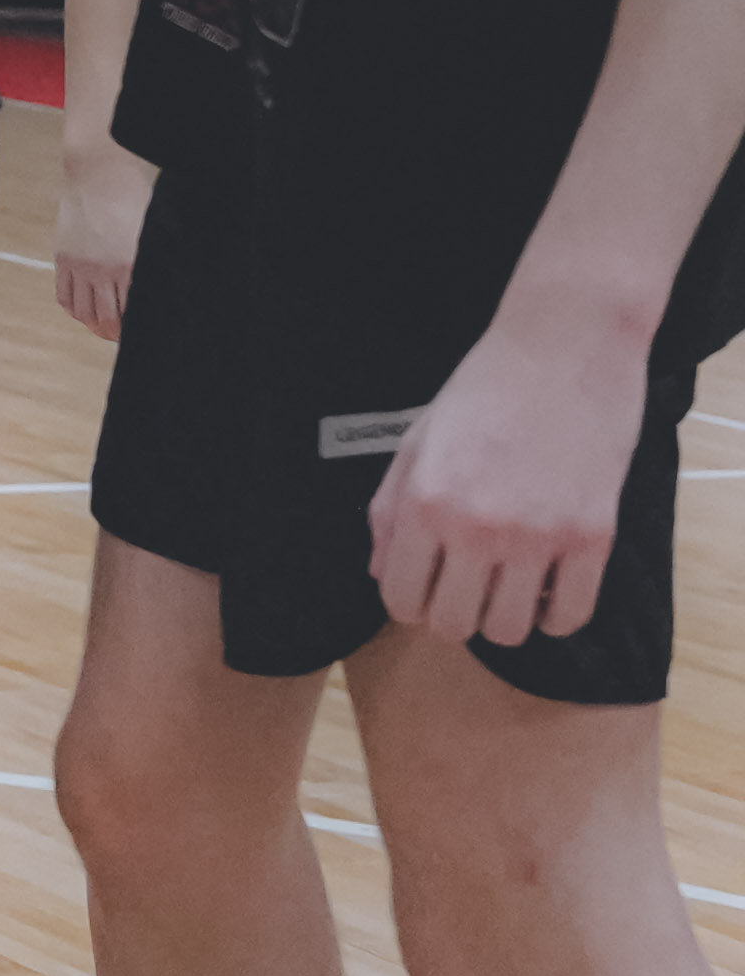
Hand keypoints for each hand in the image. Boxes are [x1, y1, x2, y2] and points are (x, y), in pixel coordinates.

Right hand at [51, 143, 148, 340]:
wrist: (99, 173)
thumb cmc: (132, 197)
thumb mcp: (150, 232)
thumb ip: (150, 262)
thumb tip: (154, 288)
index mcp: (129, 265)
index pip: (131, 312)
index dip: (135, 329)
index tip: (140, 333)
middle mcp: (102, 270)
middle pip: (106, 319)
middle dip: (114, 333)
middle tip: (121, 336)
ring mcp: (79, 266)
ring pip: (83, 313)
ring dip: (93, 325)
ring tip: (102, 327)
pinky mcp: (63, 258)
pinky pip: (64, 296)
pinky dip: (73, 310)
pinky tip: (83, 310)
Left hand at [368, 299, 647, 649]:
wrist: (565, 343)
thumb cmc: (484, 386)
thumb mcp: (417, 440)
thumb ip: (390, 511)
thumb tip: (382, 574)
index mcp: (424, 502)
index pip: (400, 600)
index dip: (410, 601)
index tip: (428, 585)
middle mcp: (476, 527)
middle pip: (453, 626)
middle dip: (454, 612)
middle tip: (469, 584)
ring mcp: (537, 536)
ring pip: (510, 631)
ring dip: (505, 615)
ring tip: (511, 583)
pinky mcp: (592, 537)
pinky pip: (571, 616)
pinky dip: (558, 613)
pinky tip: (551, 586)